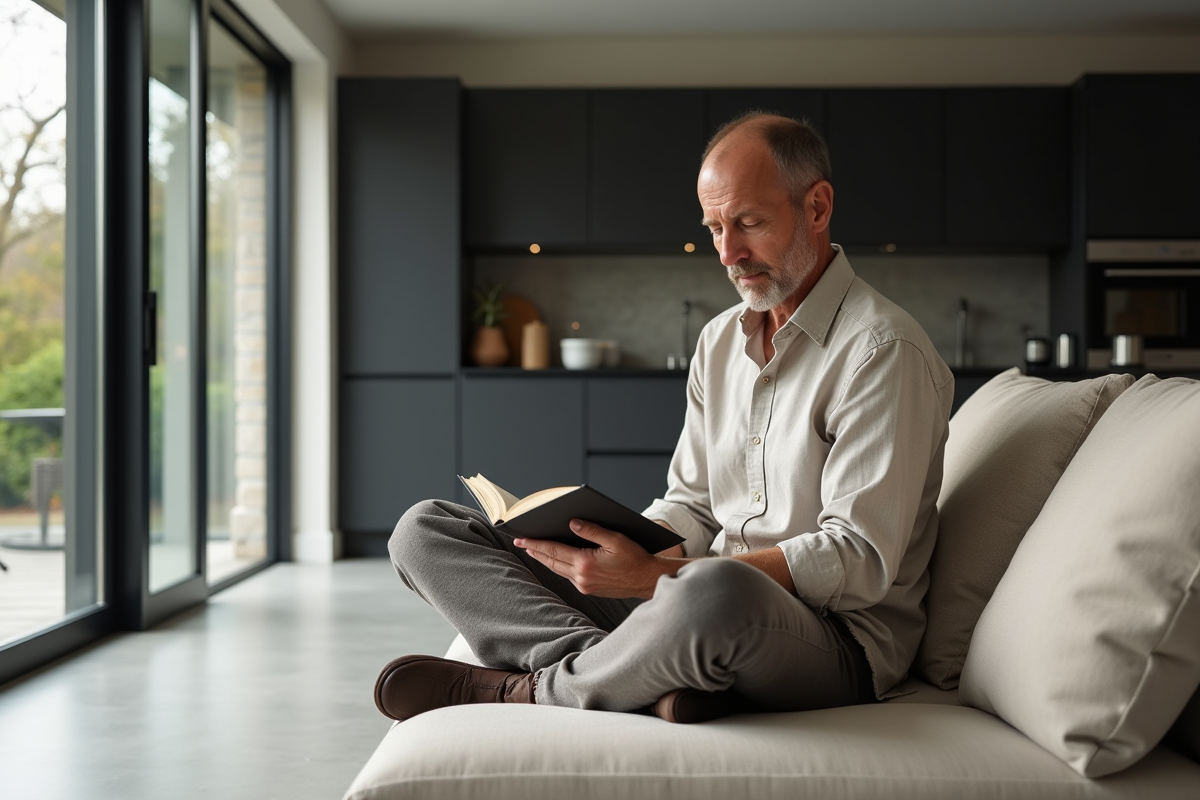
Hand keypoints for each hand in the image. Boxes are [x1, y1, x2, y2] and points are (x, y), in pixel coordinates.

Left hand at [515, 519, 683, 599]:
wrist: (648, 580)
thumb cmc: (635, 558)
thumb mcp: (615, 539)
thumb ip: (592, 530)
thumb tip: (572, 523)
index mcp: (586, 563)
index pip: (553, 550)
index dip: (535, 543)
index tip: (520, 538)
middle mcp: (582, 578)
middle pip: (551, 561)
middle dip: (535, 551)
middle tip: (521, 542)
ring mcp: (585, 586)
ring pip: (558, 570)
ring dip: (545, 560)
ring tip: (534, 550)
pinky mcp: (589, 590)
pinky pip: (568, 576)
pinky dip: (559, 566)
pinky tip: (556, 560)